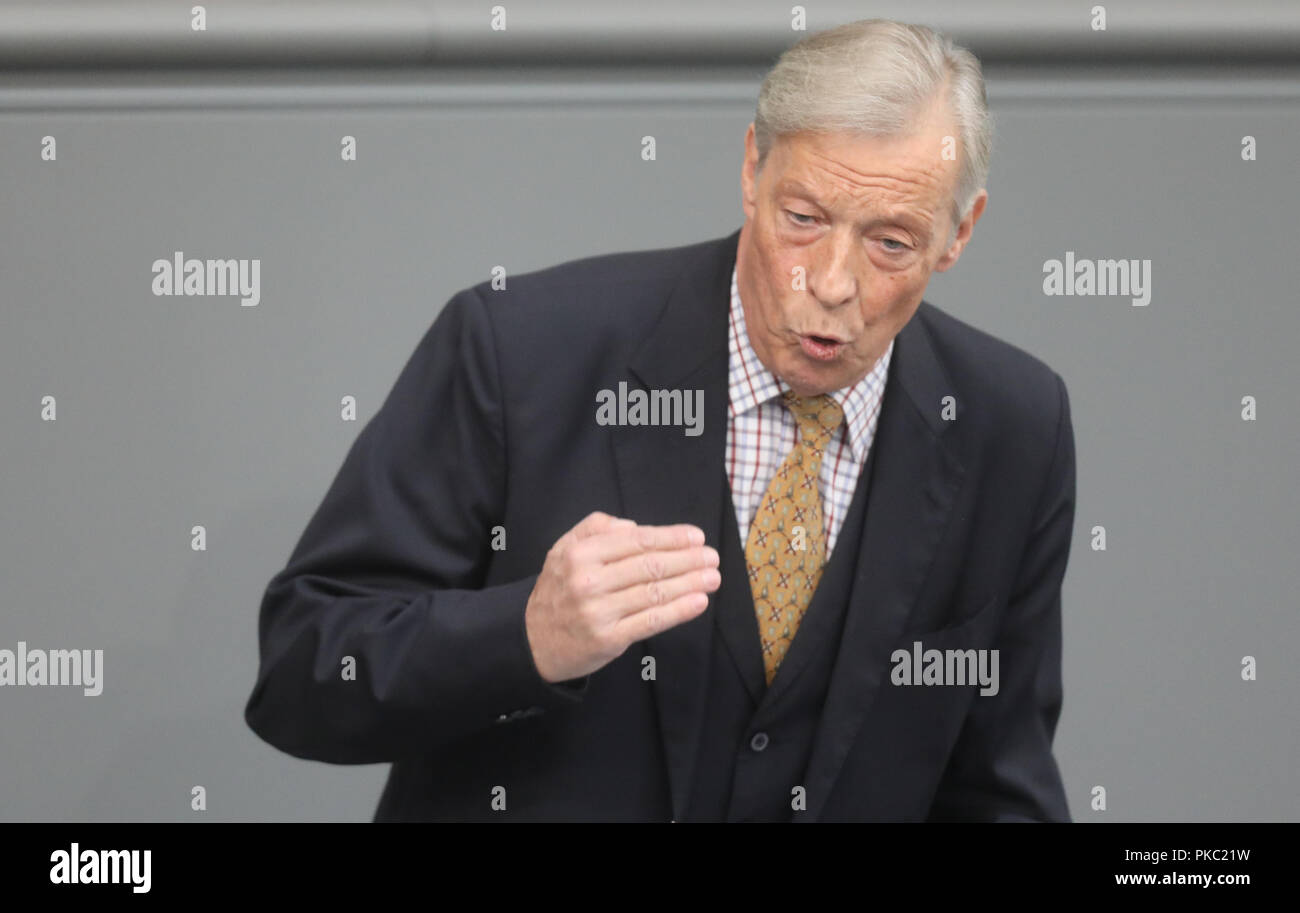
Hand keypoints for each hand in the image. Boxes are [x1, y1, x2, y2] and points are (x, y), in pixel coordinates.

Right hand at [524, 511, 720, 682]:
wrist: (533, 640)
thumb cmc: (559, 590)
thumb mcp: (564, 548)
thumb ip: (595, 527)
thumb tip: (634, 526)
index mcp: (580, 553)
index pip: (636, 540)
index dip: (671, 538)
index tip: (697, 537)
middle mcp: (588, 580)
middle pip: (649, 565)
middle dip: (687, 559)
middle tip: (712, 557)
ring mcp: (599, 611)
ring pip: (654, 592)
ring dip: (690, 583)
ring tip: (712, 577)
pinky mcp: (608, 639)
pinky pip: (651, 621)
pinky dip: (679, 611)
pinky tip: (698, 602)